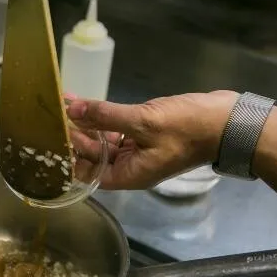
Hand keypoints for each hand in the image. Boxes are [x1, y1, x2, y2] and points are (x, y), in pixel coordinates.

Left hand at [66, 91, 238, 189]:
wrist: (229, 121)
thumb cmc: (188, 128)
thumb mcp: (143, 121)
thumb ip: (105, 116)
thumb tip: (72, 110)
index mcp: (128, 174)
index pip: (87, 173)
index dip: (66, 158)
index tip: (48, 140)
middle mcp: (129, 166)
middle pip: (92, 155)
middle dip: (72, 136)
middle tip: (49, 116)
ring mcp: (137, 149)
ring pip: (102, 139)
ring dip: (84, 122)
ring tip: (61, 104)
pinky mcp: (144, 132)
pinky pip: (116, 127)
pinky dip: (100, 116)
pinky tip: (83, 101)